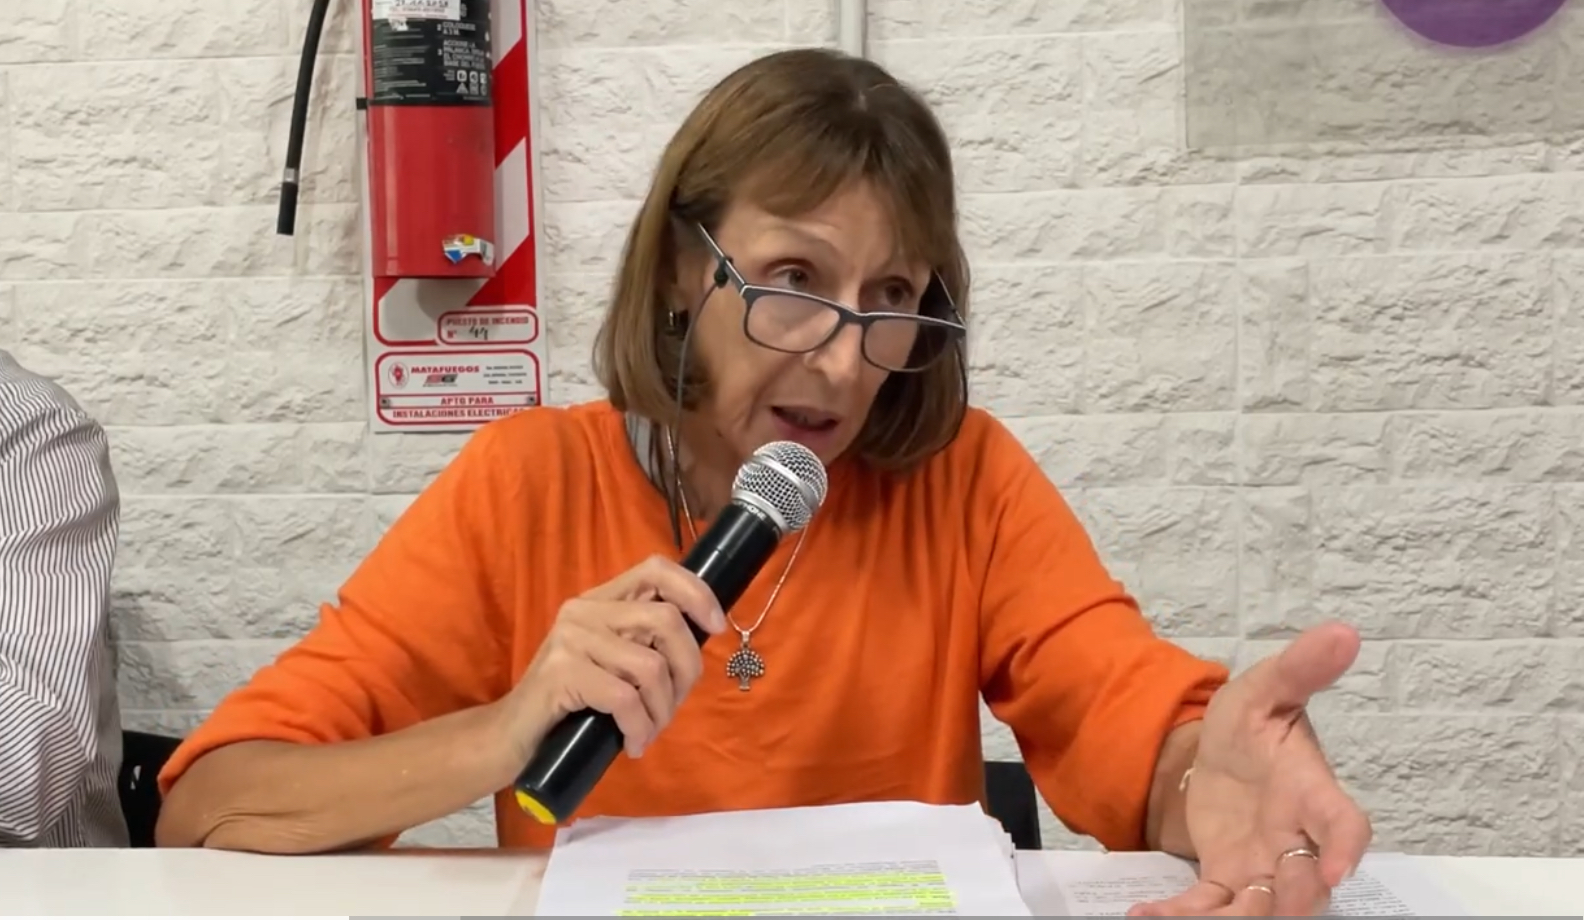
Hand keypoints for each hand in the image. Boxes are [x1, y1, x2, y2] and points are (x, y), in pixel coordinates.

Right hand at [494, 555, 726, 763]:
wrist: (511, 737)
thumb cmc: (569, 704)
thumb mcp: (610, 663)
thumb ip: (643, 644)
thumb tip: (700, 641)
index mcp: (600, 601)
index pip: (657, 570)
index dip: (696, 592)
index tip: (716, 627)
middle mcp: (584, 610)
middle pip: (666, 620)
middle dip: (687, 670)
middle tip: (673, 707)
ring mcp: (570, 638)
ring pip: (651, 666)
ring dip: (661, 710)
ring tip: (648, 731)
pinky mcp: (562, 672)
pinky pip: (625, 698)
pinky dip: (640, 727)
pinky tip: (633, 744)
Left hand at [1131, 621, 1373, 916]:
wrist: (1214, 752)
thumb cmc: (1253, 725)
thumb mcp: (1267, 689)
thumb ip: (1300, 668)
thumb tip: (1343, 632)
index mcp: (1313, 792)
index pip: (1344, 824)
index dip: (1345, 848)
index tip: (1334, 871)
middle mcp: (1296, 839)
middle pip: (1304, 884)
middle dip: (1288, 903)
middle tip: (1260, 913)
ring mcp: (1263, 866)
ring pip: (1259, 907)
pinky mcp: (1227, 879)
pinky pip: (1209, 906)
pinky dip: (1181, 915)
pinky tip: (1144, 915)